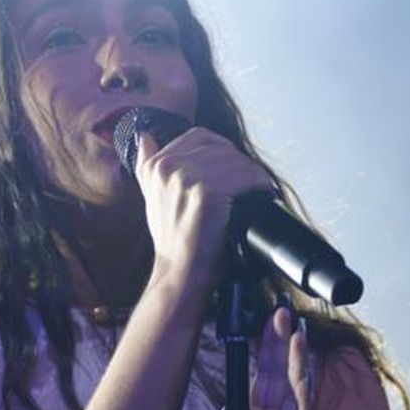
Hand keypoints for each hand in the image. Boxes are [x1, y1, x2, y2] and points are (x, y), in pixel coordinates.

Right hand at [130, 127, 276, 296]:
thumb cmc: (173, 242)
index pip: (199, 137)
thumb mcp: (152, 197)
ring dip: (254, 174)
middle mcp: (167, 167)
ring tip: (261, 188)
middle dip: (241, 163)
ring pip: (235, 161)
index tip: (235, 166)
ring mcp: (185, 178)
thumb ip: (148, 167)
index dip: (223, 149)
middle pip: (220, 148)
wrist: (179, 273)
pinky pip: (244, 177)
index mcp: (155, 165)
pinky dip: (259, 184)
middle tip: (253, 180)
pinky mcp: (206, 192)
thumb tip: (145, 136)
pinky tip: (264, 193)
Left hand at [194, 305, 313, 409]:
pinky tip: (306, 380)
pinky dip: (306, 402)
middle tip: (281, 312)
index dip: (262, 351)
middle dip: (279, 345)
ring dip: (296, 365)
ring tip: (297, 335)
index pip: (258, 380)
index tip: (263, 321)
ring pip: (295, 395)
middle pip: (277, 378)